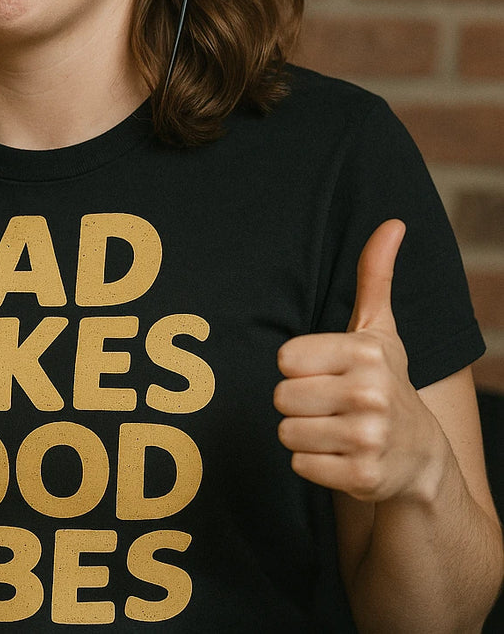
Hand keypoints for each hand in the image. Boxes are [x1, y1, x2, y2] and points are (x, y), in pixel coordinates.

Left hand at [273, 219, 444, 502]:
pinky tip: (341, 456)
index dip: (299, 369)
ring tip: (335, 429)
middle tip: (330, 405)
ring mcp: (368, 439)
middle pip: (281, 397)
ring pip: (287, 433)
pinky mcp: (362, 478)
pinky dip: (313, 465)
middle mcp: (370, 394)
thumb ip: (375, 276)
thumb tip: (392, 223)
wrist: (420, 455)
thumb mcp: (380, 330)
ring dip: (304, 435)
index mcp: (366, 353)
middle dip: (298, 403)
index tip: (327, 373)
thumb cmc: (385, 382)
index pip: (284, 360)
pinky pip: (299, 466)